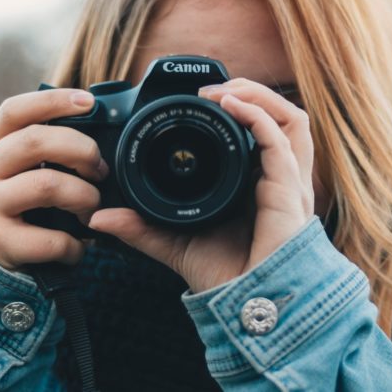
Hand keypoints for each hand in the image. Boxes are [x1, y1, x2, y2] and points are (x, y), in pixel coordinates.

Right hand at [0, 89, 109, 269]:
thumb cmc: (22, 196)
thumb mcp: (24, 164)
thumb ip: (49, 141)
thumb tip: (98, 118)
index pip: (15, 110)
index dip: (53, 101)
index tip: (89, 102)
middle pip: (35, 141)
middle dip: (82, 151)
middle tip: (101, 170)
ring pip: (47, 185)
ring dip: (84, 197)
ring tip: (91, 208)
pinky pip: (51, 238)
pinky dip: (75, 244)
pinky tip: (78, 245)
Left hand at [88, 77, 315, 292]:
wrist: (249, 303)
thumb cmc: (225, 275)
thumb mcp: (173, 242)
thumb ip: (140, 227)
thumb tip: (98, 219)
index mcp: (258, 183)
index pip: (262, 133)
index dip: (240, 109)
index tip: (199, 100)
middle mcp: (279, 177)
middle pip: (283, 116)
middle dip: (251, 92)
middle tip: (211, 89)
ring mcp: (289, 181)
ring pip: (293, 118)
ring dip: (259, 95)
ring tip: (224, 90)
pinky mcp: (290, 188)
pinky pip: (281, 139)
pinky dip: (258, 114)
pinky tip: (231, 105)